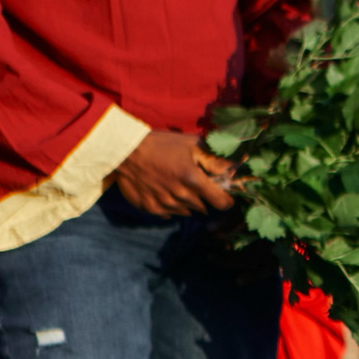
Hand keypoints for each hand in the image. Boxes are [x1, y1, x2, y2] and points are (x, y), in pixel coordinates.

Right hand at [110, 130, 234, 216]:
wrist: (124, 151)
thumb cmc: (160, 144)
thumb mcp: (191, 144)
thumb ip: (214, 159)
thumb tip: (234, 169)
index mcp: (193, 179)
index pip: (221, 202)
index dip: (226, 200)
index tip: (224, 196)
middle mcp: (180, 196)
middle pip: (203, 206)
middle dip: (203, 197)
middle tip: (193, 183)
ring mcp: (165, 204)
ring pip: (186, 211)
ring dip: (186, 202)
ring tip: (176, 184)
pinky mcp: (150, 209)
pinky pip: (168, 214)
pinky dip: (170, 206)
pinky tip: (164, 191)